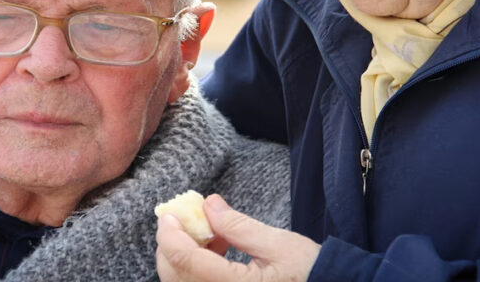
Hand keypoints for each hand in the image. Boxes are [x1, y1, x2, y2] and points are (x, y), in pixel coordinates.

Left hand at [156, 194, 320, 281]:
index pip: (185, 261)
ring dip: (184, 255)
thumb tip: (207, 205)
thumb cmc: (309, 273)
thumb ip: (238, 226)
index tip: (169, 213)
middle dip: (172, 244)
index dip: (170, 234)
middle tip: (186, 218)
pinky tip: (217, 250)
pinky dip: (195, 267)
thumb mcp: (278, 244)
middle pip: (174, 276)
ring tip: (212, 234)